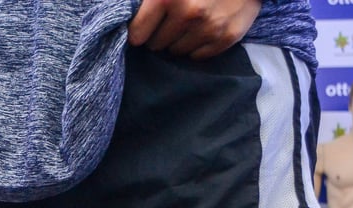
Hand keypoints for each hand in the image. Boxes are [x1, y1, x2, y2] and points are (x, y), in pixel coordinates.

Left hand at [128, 0, 260, 59]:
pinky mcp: (227, 37)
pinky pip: (198, 56)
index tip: (143, 27)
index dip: (138, 31)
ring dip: (177, 41)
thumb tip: (126, 14)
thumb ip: (147, 0)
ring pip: (176, 52)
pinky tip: (201, 30)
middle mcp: (188, 14)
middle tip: (169, 22)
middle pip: (156, 45)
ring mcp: (209, 28)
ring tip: (186, 24)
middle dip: (158, 35)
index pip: (137, 33)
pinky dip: (196, 46)